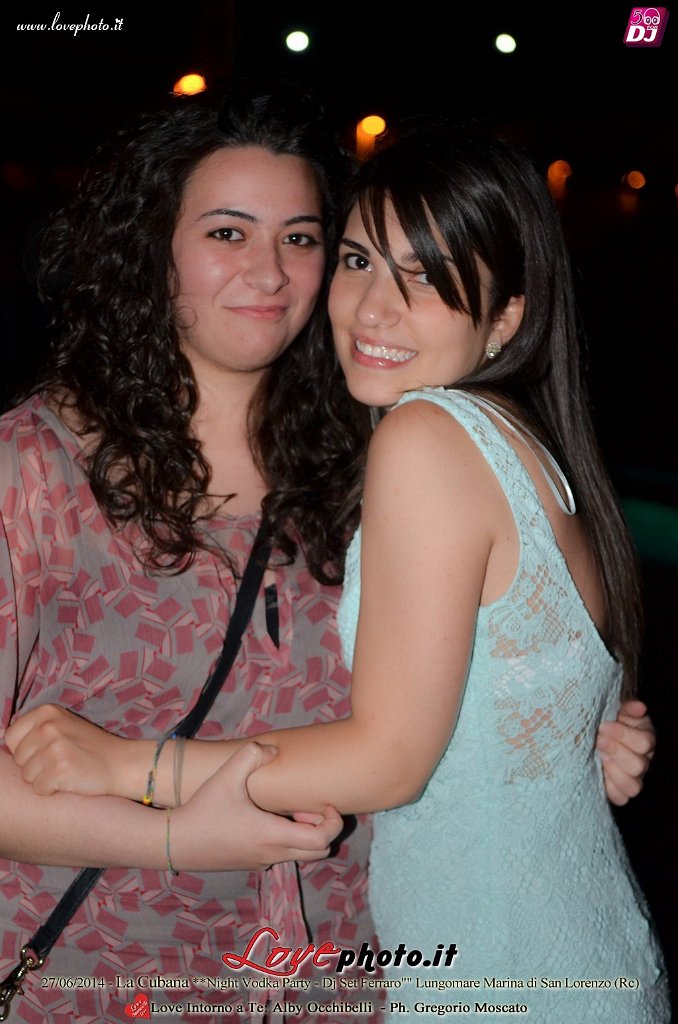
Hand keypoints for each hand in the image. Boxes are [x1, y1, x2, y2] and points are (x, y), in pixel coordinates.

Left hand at [5, 704, 124, 796]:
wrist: (120, 763)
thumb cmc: (89, 748)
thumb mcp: (62, 726)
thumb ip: (35, 731)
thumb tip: (3, 745)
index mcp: (46, 712)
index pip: (11, 737)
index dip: (25, 750)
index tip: (45, 752)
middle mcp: (48, 726)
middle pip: (18, 759)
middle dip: (34, 766)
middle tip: (60, 762)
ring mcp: (55, 747)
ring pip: (27, 776)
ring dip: (44, 779)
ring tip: (66, 770)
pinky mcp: (60, 768)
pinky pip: (39, 789)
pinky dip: (52, 790)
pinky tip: (70, 780)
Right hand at [170, 742, 342, 870]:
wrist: (174, 842)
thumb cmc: (203, 809)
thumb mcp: (227, 775)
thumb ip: (252, 755)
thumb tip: (273, 750)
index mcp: (273, 835)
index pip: (323, 840)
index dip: (333, 822)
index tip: (326, 803)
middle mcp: (272, 854)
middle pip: (319, 852)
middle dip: (323, 829)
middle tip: (307, 807)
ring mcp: (261, 862)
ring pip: (301, 856)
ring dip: (304, 835)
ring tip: (287, 812)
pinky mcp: (250, 864)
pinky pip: (281, 856)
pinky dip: (286, 841)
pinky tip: (265, 819)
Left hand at [597, 700, 655, 805]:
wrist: (594, 735)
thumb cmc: (607, 721)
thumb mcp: (617, 710)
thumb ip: (627, 708)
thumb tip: (639, 707)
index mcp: (645, 739)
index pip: (644, 742)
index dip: (623, 735)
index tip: (603, 726)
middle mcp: (643, 761)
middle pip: (638, 765)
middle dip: (616, 752)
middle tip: (598, 741)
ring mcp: (633, 778)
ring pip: (633, 787)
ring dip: (614, 772)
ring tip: (600, 757)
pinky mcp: (620, 791)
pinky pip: (621, 798)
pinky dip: (610, 789)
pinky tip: (599, 775)